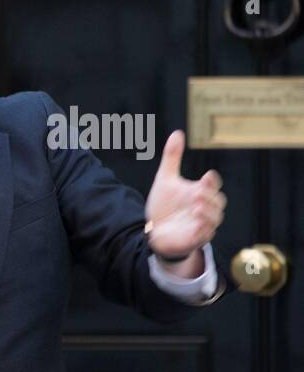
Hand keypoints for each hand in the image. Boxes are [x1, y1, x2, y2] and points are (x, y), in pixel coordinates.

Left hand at [145, 130, 226, 258]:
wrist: (153, 231)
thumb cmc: (164, 206)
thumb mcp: (165, 180)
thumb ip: (172, 157)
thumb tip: (177, 133)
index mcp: (200, 192)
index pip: (212, 184)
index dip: (211, 181)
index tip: (206, 176)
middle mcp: (205, 207)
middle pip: (218, 201)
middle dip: (210, 196)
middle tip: (197, 192)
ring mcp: (202, 224)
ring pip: (214, 218)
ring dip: (208, 212)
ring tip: (195, 206)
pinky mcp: (195, 239)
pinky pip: (205, 235)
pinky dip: (202, 230)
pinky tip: (196, 224)